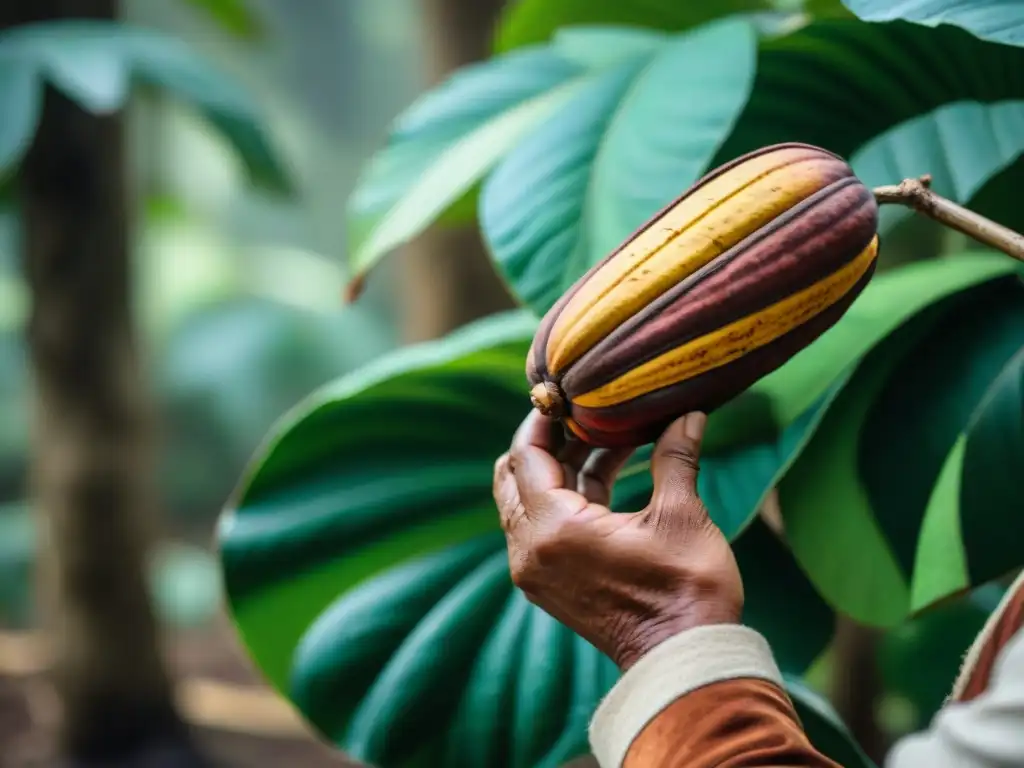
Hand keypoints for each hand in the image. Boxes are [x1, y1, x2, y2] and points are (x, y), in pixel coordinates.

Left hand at [493, 410, 743, 670]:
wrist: (685, 661)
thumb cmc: (685, 590)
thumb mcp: (681, 515)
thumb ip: (675, 457)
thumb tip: (688, 414)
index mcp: (552, 528)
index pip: (525, 455)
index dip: (541, 419)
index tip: (563, 393)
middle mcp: (530, 550)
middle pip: (514, 477)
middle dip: (545, 441)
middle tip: (582, 413)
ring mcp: (536, 571)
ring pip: (528, 501)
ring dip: (558, 467)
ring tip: (604, 436)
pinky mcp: (551, 583)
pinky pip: (542, 526)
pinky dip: (565, 497)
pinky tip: (606, 472)